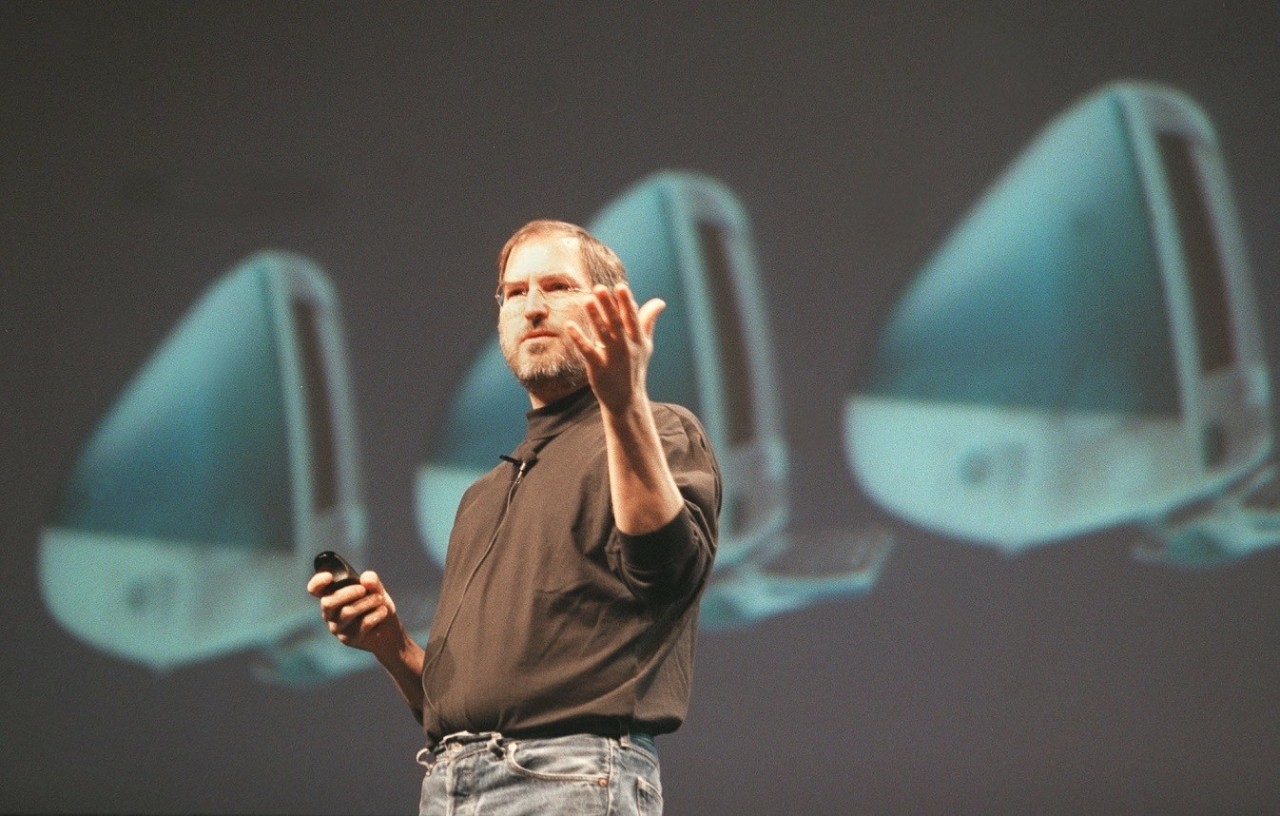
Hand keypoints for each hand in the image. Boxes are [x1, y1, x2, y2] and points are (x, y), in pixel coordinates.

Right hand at [307, 569, 402, 655]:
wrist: (388, 631)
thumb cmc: (376, 605)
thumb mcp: (377, 590)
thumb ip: (372, 582)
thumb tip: (366, 578)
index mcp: (331, 596)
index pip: (314, 590)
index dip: (317, 582)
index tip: (329, 576)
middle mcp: (329, 613)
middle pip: (328, 603)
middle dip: (348, 592)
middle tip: (364, 590)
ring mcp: (337, 628)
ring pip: (347, 612)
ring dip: (367, 602)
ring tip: (380, 599)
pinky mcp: (348, 639)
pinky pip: (362, 623)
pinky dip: (376, 614)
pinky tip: (383, 611)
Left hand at [566, 283, 664, 413]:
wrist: (627, 399)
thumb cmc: (635, 367)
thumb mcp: (645, 345)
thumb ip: (648, 321)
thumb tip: (660, 302)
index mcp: (638, 340)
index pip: (632, 318)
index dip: (626, 303)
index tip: (620, 287)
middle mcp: (627, 348)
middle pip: (617, 323)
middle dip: (609, 306)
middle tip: (599, 288)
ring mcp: (612, 358)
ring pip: (603, 334)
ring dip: (595, 317)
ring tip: (587, 300)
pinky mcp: (598, 368)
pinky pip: (588, 351)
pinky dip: (579, 338)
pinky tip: (570, 325)